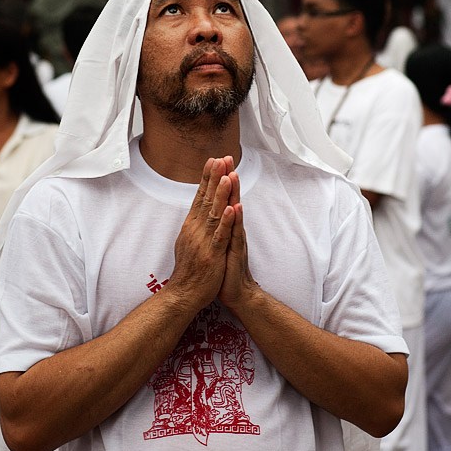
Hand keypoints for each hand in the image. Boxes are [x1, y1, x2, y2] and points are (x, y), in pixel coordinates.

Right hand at [167, 157, 237, 311]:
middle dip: (214, 178)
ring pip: (213, 213)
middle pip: (206, 199)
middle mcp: (196, 230)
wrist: (184, 294)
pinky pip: (220, 235)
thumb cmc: (190, 269)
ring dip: (220, 194)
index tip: (213, 160)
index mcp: (191, 226)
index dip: (207, 178)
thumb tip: (197, 209)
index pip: (199, 196)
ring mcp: (204, 241)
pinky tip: (231, 208)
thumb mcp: (189, 241)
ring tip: (227, 175)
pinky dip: (226, 221)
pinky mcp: (212, 254)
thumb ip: (194, 224)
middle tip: (220, 158)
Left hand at [218, 172, 257, 311]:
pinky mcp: (236, 252)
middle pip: (230, 199)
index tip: (215, 161)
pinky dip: (236, 221)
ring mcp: (236, 239)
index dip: (218, 180)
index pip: (221, 199)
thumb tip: (212, 213)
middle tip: (227, 158)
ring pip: (235, 213)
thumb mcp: (217, 243)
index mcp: (224, 226)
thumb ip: (217, 227)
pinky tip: (237, 208)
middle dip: (227, 178)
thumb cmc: (225, 269)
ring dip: (234, 194)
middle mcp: (232, 229)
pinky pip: (236, 234)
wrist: (237, 293)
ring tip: (233, 175)